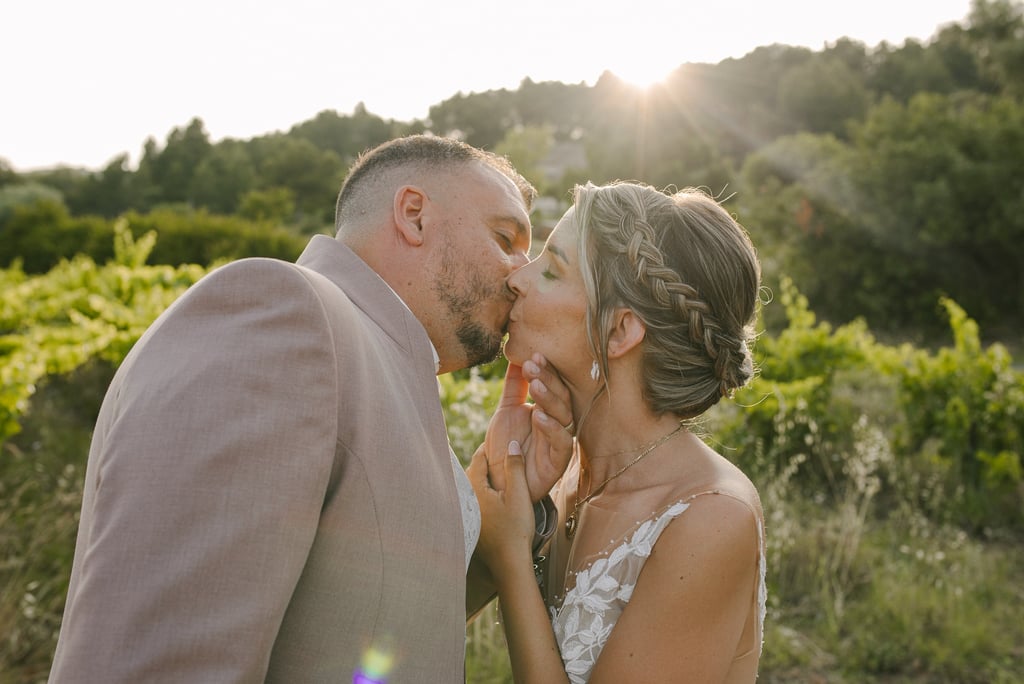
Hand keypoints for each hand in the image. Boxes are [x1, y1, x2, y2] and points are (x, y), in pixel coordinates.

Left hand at [467, 439, 534, 572]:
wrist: (509, 563)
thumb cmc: (515, 529)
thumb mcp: (519, 494)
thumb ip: (514, 467)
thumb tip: (511, 443)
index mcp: (474, 488)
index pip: (477, 459)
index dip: (488, 448)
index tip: (498, 440)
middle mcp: (465, 498)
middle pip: (472, 472)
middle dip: (485, 462)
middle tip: (500, 454)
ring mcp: (466, 512)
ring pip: (472, 486)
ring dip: (483, 478)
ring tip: (499, 473)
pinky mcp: (470, 523)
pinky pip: (473, 499)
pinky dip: (482, 492)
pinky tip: (494, 496)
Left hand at [483, 354, 573, 500]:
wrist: (498, 480)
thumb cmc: (505, 445)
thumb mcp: (507, 410)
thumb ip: (514, 385)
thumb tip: (516, 356)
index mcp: (548, 409)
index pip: (553, 385)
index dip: (545, 370)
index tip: (533, 355)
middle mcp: (557, 423)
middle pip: (561, 397)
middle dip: (548, 380)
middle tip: (532, 367)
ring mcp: (559, 441)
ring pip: (564, 416)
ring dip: (550, 399)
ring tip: (535, 386)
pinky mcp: (558, 461)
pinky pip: (562, 443)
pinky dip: (551, 429)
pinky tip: (538, 417)